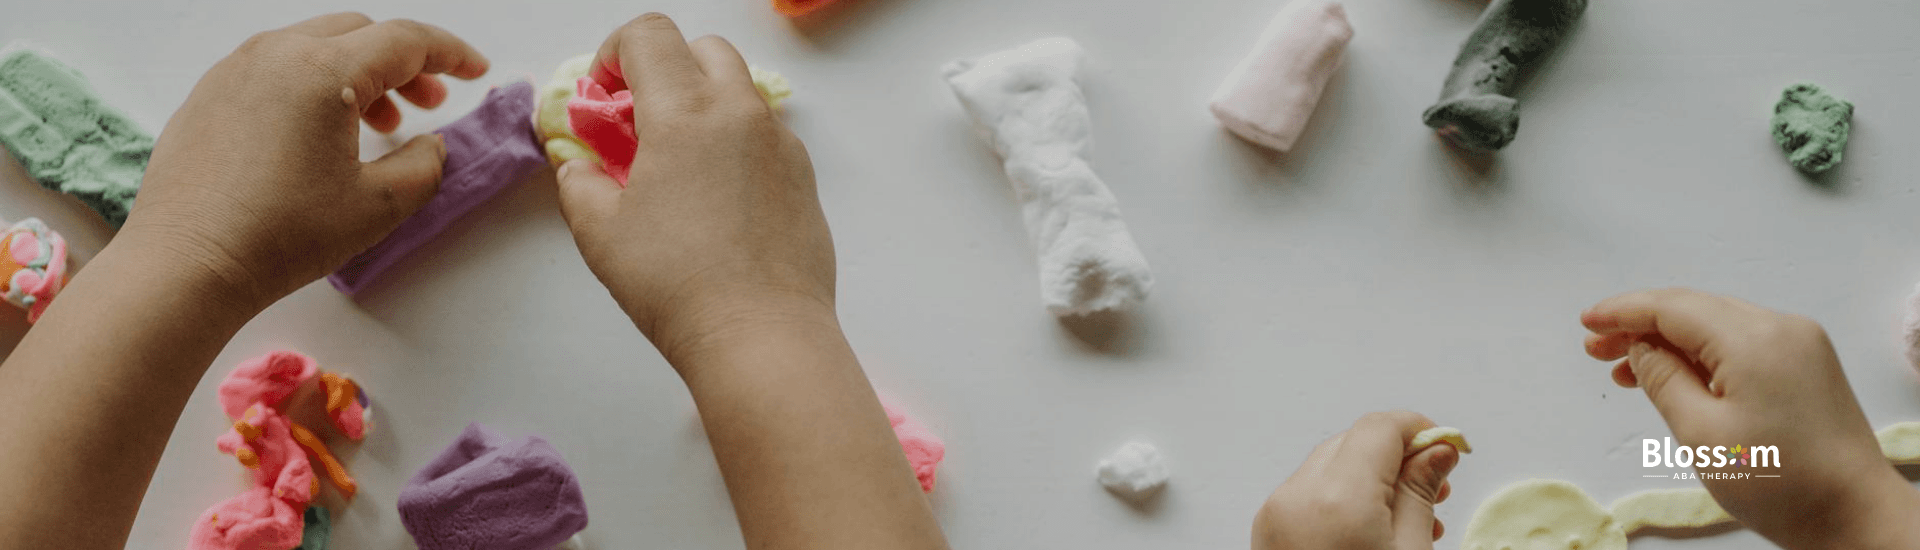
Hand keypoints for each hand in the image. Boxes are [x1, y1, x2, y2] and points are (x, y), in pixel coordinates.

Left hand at [128, 13, 487, 309]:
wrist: (186, 265)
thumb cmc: (281, 235)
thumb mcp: (378, 205)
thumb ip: (423, 164)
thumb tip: (431, 145)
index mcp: (323, 70)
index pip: (405, 40)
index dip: (450, 52)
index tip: (476, 70)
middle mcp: (275, 54)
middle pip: (359, 33)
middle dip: (404, 62)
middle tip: (430, 101)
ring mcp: (234, 70)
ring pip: (315, 47)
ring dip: (358, 74)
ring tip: (379, 123)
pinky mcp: (208, 95)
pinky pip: (275, 69)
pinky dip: (313, 85)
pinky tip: (321, 133)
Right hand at [555, 14, 831, 369]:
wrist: (760, 334)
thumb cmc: (677, 285)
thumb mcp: (599, 232)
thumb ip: (579, 182)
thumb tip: (579, 167)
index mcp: (686, 111)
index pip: (649, 35)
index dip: (614, 53)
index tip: (602, 96)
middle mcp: (741, 113)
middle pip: (702, 49)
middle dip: (664, 69)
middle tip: (637, 122)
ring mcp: (780, 143)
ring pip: (739, 90)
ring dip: (702, 104)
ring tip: (675, 164)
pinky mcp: (803, 176)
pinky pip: (765, 135)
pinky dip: (735, 142)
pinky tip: (714, 197)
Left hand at [1253, 411, 1457, 549]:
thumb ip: (1420, 495)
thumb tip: (1437, 450)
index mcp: (1339, 499)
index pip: (1380, 428)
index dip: (1419, 430)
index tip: (1447, 448)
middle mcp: (1298, 496)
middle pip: (1353, 444)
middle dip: (1397, 456)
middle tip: (1435, 488)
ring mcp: (1276, 513)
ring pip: (1330, 467)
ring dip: (1371, 478)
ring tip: (1411, 515)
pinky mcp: (1268, 530)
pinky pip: (1310, 495)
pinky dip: (1342, 500)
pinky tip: (1371, 527)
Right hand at [1582, 288, 1919, 548]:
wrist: (1855, 515)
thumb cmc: (1779, 480)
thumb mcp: (1701, 434)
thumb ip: (1663, 379)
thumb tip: (1641, 346)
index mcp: (1753, 339)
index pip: (1674, 307)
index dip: (1624, 312)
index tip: (1586, 323)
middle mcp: (1780, 327)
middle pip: (1695, 310)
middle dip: (1641, 326)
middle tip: (1595, 350)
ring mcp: (1799, 343)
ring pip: (1717, 326)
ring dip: (1670, 341)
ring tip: (1625, 369)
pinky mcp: (1806, 364)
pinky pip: (1741, 343)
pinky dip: (1702, 354)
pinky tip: (1675, 375)